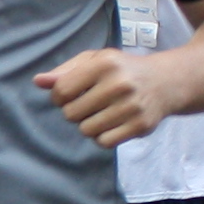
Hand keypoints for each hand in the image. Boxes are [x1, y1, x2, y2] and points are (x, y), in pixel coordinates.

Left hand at [34, 46, 161, 146]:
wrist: (165, 82)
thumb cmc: (122, 70)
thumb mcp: (95, 60)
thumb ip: (65, 71)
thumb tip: (38, 81)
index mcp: (104, 63)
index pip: (62, 90)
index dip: (59, 97)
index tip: (69, 95)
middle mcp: (119, 84)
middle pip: (71, 114)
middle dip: (75, 112)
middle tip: (89, 104)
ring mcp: (131, 106)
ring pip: (86, 130)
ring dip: (88, 125)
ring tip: (102, 113)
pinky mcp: (140, 126)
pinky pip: (104, 142)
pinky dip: (102, 137)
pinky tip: (111, 124)